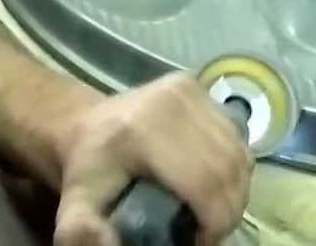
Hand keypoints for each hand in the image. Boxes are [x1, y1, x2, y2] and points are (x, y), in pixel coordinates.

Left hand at [52, 73, 253, 245]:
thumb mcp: (77, 205)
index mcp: (144, 129)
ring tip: (215, 212)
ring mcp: (191, 89)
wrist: (86, 125)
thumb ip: (84, 229)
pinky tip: (217, 184)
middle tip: (211, 232)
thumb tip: (106, 244)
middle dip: (227, 210)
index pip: (203, 181)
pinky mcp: (200, 86)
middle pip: (227, 167)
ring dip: (235, 190)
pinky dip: (234, 167)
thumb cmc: (87, 170)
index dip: (213, 220)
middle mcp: (174, 101)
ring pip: (238, 153)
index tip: (200, 242)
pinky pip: (236, 137)